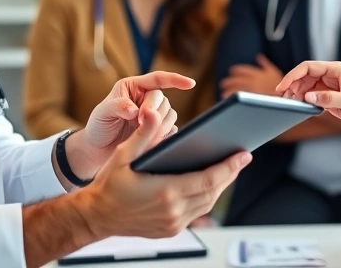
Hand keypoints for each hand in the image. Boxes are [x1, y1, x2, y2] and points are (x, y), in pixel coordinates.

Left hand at [75, 72, 193, 175]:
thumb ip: (118, 107)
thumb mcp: (103, 113)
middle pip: (163, 100)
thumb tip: (134, 109)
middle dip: (153, 111)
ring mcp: (153, 116)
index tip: (190, 84)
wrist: (98, 150)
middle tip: (138, 123)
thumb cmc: (98, 126)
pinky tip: (150, 141)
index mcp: (134, 87)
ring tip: (142, 134)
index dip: (175, 80)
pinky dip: (163, 136)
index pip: (158, 79)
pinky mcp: (157, 132)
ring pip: (170, 115)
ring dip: (159, 125)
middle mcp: (146, 99)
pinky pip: (170, 131)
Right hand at [78, 107, 251, 239]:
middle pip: (213, 192)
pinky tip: (210, 184)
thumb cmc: (109, 185)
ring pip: (207, 204)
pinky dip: (207, 197)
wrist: (96, 215)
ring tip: (231, 168)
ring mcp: (173, 223)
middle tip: (243, 157)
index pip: (207, 179)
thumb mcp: (123, 154)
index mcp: (165, 191)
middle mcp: (173, 211)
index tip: (244, 155)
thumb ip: (143, 134)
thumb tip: (153, 112)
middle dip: (230, 174)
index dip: (229, 167)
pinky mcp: (171, 229)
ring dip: (221, 186)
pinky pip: (197, 212)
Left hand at [220, 54, 282, 96]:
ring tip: (223, 93)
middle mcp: (254, 81)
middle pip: (238, 79)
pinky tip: (227, 99)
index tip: (231, 71)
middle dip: (229, 81)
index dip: (236, 70)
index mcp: (259, 73)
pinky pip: (240, 98)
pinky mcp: (252, 99)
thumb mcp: (274, 72)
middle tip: (223, 83)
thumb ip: (265, 64)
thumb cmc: (282, 86)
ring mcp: (253, 90)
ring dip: (229, 90)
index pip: (244, 70)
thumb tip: (258, 56)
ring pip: (237, 89)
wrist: (286, 99)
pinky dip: (232, 97)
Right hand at [276, 61, 340, 131]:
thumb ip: (329, 98)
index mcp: (337, 70)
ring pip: (306, 86)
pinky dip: (304, 101)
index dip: (293, 75)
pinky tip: (302, 106)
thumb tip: (308, 96)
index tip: (283, 86)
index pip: (308, 68)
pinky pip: (311, 96)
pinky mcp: (329, 98)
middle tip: (284, 98)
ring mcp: (329, 87)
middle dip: (292, 85)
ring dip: (297, 93)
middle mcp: (331, 76)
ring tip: (291, 103)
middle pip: (304, 76)